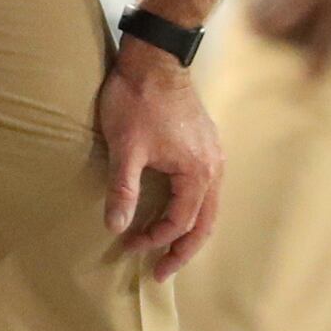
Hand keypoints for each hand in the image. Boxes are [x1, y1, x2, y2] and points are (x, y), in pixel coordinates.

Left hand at [96, 47, 223, 276]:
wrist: (155, 57)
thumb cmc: (138, 100)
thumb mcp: (125, 147)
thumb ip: (123, 189)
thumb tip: (116, 227)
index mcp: (198, 172)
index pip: (179, 222)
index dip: (154, 240)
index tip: (128, 246)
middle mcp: (214, 167)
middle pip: (204, 223)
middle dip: (182, 250)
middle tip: (160, 273)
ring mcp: (213, 154)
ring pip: (207, 206)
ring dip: (188, 230)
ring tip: (168, 248)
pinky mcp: (205, 144)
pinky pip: (204, 188)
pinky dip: (191, 208)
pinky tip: (174, 210)